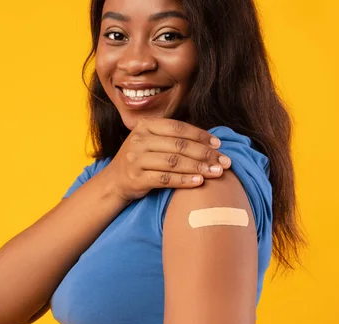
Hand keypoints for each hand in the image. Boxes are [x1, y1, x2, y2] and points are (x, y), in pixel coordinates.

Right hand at [106, 118, 231, 201]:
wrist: (114, 182)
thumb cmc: (141, 160)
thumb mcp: (151, 142)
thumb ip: (173, 138)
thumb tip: (210, 140)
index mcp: (145, 126)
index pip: (178, 128)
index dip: (200, 136)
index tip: (218, 145)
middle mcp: (139, 140)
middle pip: (179, 145)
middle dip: (205, 153)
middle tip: (224, 161)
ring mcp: (136, 159)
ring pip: (174, 162)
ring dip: (199, 167)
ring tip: (217, 172)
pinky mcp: (136, 178)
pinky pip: (165, 179)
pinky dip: (184, 181)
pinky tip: (200, 182)